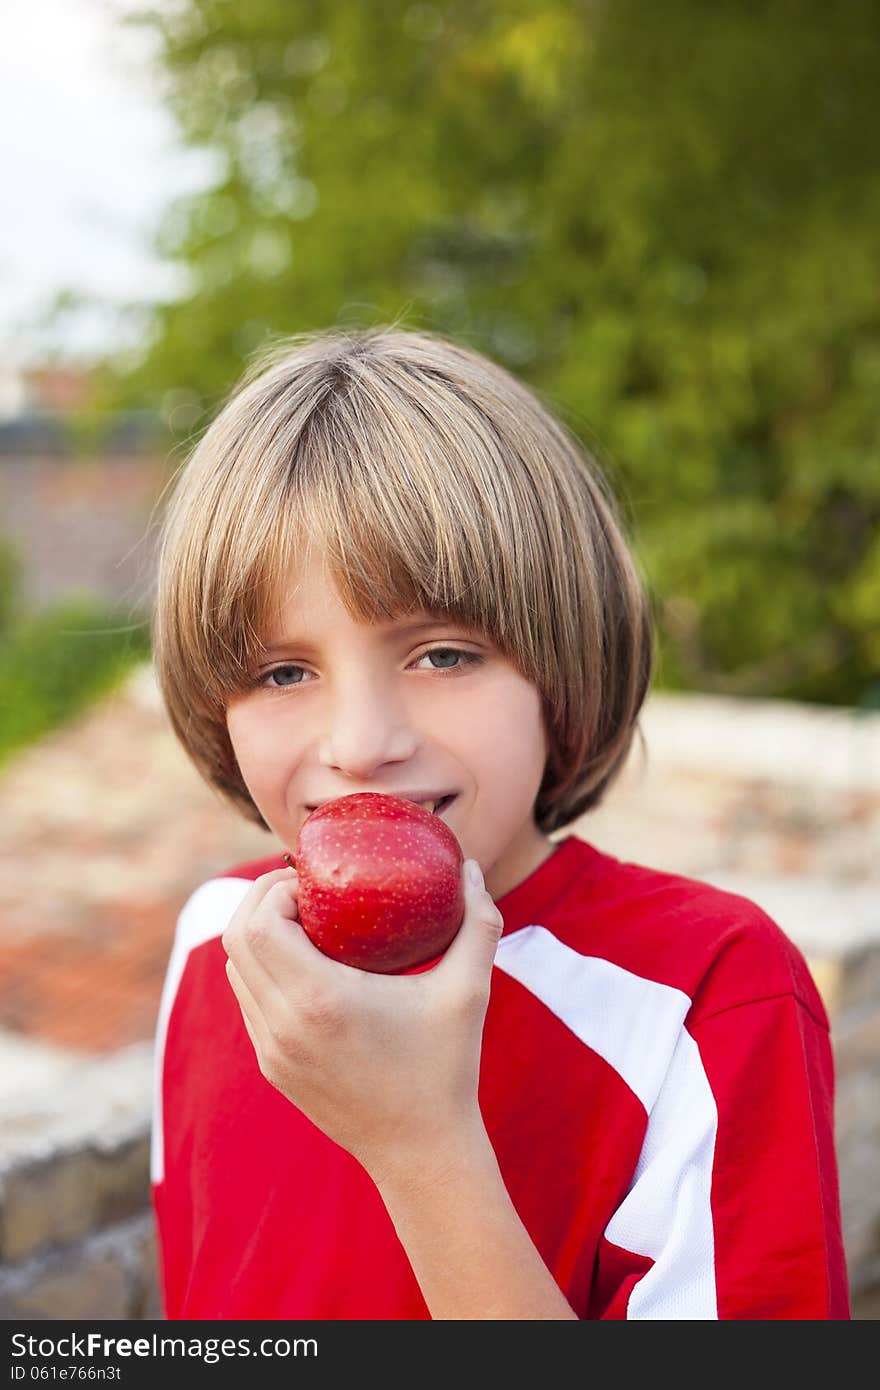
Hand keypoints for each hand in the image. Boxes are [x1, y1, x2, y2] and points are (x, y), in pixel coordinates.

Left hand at [222, 858, 504, 1185]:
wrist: (422, 1154)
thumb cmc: (446, 1069)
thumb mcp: (469, 991)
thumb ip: (478, 923)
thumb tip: (473, 868)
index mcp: (321, 1001)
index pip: (260, 925)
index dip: (275, 890)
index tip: (318, 882)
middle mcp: (284, 1026)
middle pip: (236, 940)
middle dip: (262, 902)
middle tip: (306, 890)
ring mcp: (272, 1051)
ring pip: (235, 972)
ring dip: (259, 936)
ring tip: (305, 920)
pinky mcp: (273, 1067)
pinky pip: (249, 1002)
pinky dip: (264, 970)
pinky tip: (305, 963)